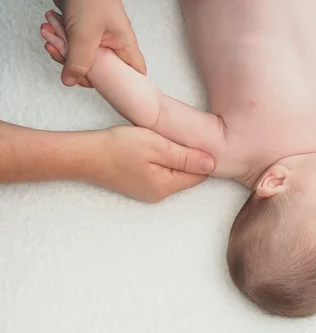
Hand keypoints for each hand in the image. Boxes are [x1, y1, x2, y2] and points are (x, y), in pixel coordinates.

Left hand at [47, 0, 145, 87]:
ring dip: (63, 52)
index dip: (120, 86)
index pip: (132, 74)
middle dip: (78, 67)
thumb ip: (79, 62)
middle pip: (101, 70)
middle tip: (63, 57)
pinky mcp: (82, 29)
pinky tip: (50, 31)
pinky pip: (72, 46)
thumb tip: (71, 81)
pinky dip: (59, 42)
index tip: (101, 87)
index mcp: (124, 46)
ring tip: (50, 37)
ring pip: (83, 58)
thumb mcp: (85, 35)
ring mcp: (97, 37)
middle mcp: (113, 43)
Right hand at [88, 125, 214, 202]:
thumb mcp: (157, 146)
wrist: (83, 155)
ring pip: (174, 174)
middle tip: (173, 138)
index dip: (201, 156)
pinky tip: (149, 149)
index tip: (191, 140)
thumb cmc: (118, 147)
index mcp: (167, 186)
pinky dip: (160, 161)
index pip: (200, 175)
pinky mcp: (139, 186)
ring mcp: (148, 192)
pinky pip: (160, 174)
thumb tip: (213, 164)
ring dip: (173, 158)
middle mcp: (160, 194)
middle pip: (188, 176)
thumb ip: (186, 156)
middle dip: (187, 157)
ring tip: (159, 142)